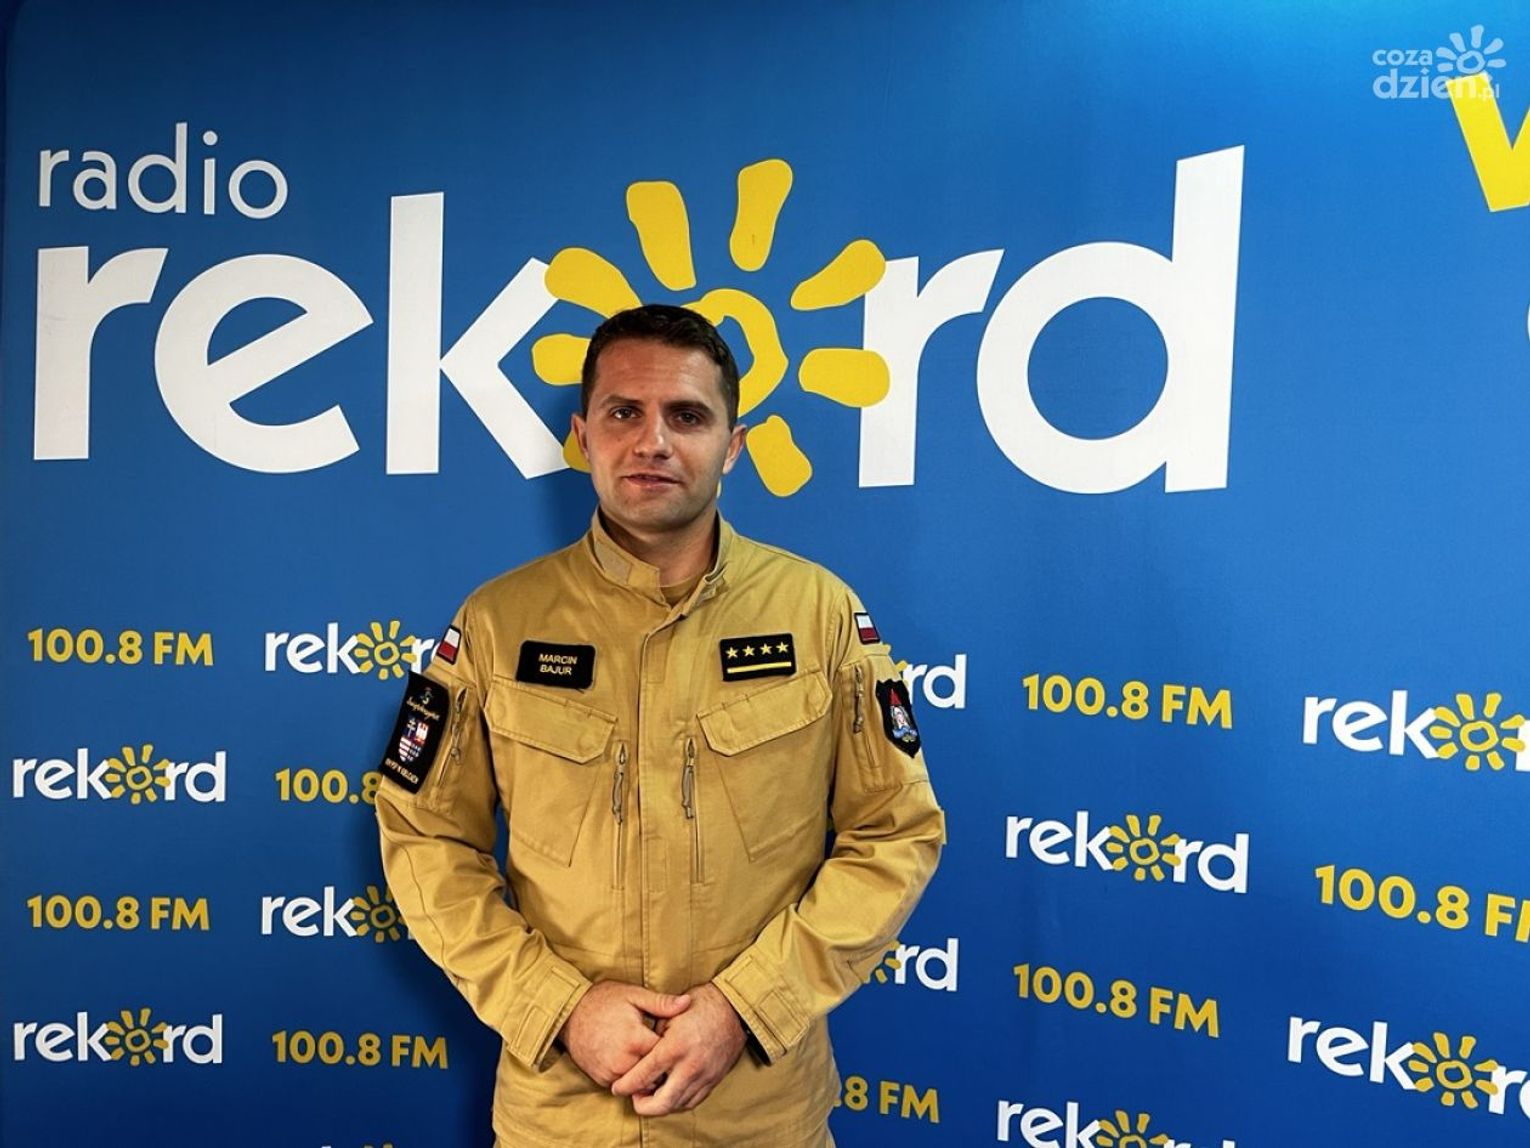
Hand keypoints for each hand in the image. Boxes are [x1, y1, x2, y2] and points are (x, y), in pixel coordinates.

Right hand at [559, 981, 692, 1087]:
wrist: (568, 1014)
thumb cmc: (603, 1001)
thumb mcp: (634, 995)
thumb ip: (662, 1003)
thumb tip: (688, 1002)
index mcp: (635, 1040)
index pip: (667, 1054)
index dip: (675, 1047)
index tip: (679, 1039)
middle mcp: (623, 1062)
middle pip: (656, 1072)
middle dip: (664, 1064)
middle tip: (671, 1052)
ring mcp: (611, 1073)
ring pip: (641, 1082)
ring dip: (649, 1073)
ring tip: (654, 1058)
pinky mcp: (602, 1080)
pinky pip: (625, 1084)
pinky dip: (633, 1077)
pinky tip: (636, 1062)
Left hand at [610, 982, 746, 1115]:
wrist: (734, 1009)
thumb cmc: (699, 1005)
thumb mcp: (670, 1015)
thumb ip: (652, 1039)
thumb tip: (639, 1058)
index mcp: (675, 1047)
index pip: (643, 1076)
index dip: (626, 1086)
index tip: (617, 1087)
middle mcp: (690, 1066)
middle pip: (660, 1103)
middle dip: (642, 1105)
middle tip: (633, 1097)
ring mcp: (704, 1076)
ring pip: (676, 1105)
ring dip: (659, 1104)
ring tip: (649, 1094)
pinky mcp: (713, 1080)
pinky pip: (692, 1101)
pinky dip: (677, 1101)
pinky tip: (668, 1093)